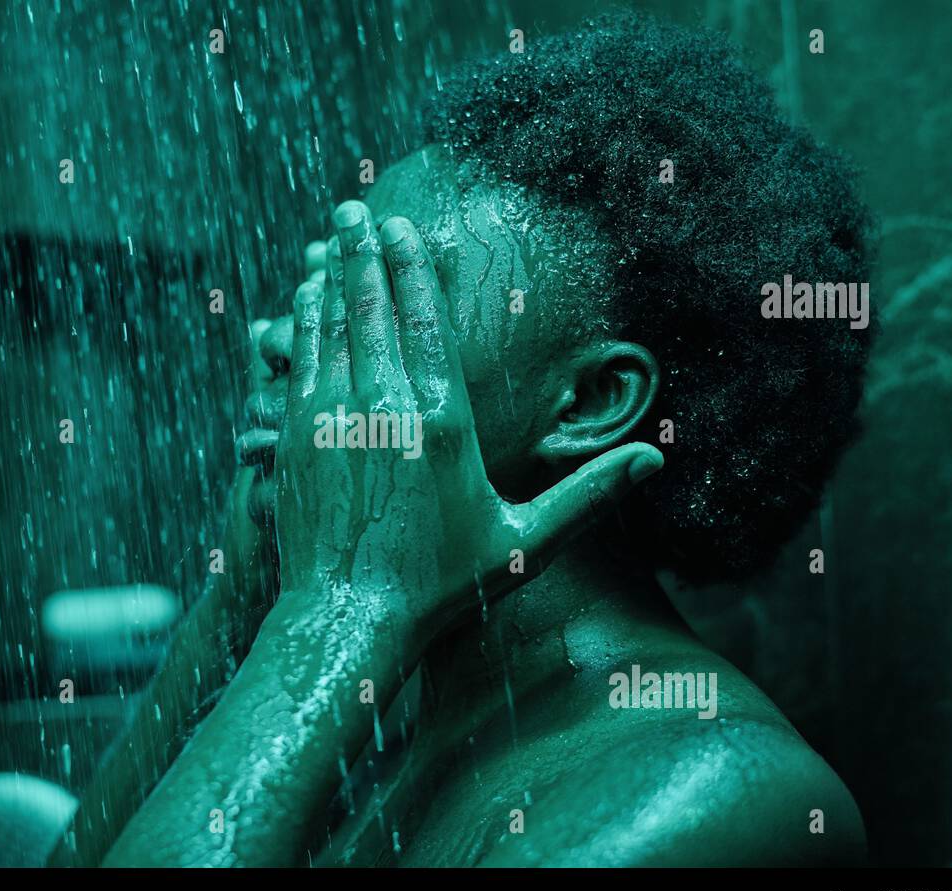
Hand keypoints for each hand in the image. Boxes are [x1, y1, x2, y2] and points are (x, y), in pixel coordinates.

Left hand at [274, 200, 662, 661]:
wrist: (348, 621)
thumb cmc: (440, 586)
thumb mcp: (526, 541)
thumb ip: (589, 494)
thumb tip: (656, 460)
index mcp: (443, 423)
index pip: (425, 321)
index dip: (411, 266)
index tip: (402, 225)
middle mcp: (383, 409)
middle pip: (372, 309)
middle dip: (363, 251)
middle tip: (354, 208)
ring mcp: (332, 420)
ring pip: (330, 327)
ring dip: (329, 275)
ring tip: (328, 235)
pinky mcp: (295, 440)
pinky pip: (298, 363)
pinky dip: (302, 323)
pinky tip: (303, 299)